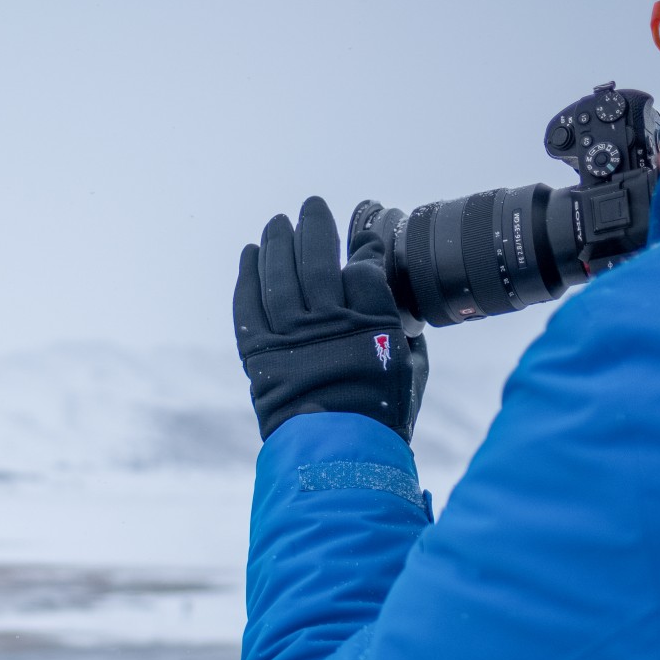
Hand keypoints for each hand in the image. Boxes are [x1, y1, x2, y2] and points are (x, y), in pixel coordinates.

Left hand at [234, 196, 427, 441]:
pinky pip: (249, 305)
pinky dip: (248, 276)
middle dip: (315, 228)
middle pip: (317, 259)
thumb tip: (390, 289)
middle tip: (311, 205)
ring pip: (279, 275)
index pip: (364, 267)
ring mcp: (290, 336)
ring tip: (277, 222)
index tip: (363, 236)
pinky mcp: (261, 353)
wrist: (339, 454)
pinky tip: (251, 253)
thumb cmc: (384, 413)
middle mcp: (327, 322)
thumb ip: (400, 321)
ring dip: (277, 243)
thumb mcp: (411, 363)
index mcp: (370, 323)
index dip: (364, 247)